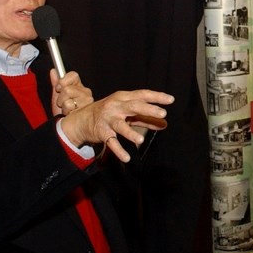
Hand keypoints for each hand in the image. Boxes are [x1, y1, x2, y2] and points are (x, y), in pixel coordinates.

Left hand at [50, 69, 93, 116]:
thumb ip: (56, 82)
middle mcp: (85, 91)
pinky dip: (66, 110)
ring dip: (63, 104)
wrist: (64, 125)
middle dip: (61, 97)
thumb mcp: (56, 96)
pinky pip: (69, 104)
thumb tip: (53, 70)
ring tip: (67, 109)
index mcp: (78, 86)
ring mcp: (87, 99)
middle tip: (63, 103)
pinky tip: (70, 114)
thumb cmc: (62, 111)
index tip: (59, 88)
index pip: (73, 75)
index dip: (63, 81)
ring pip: (68, 94)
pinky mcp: (87, 107)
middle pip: (67, 87)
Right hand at [59, 89, 173, 161]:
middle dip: (148, 109)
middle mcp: (115, 106)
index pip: (142, 95)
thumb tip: (165, 124)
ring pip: (120, 126)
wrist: (82, 120)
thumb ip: (146, 118)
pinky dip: (119, 151)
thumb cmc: (111, 113)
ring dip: (130, 133)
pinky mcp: (102, 133)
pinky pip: (111, 143)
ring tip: (141, 139)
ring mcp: (108, 119)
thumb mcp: (128, 112)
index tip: (171, 100)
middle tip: (163, 113)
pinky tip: (127, 158)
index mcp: (123, 98)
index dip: (157, 97)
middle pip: (133, 106)